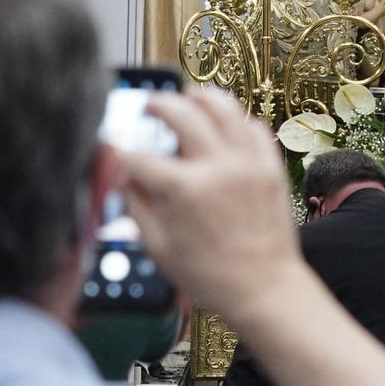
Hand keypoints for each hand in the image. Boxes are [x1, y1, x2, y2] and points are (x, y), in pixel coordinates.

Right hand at [117, 86, 305, 321]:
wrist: (264, 289)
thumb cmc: (210, 276)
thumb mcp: (159, 247)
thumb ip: (137, 206)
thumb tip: (123, 177)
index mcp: (183, 190)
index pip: (140, 156)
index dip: (120, 149)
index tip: (114, 143)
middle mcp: (216, 168)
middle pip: (181, 113)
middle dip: (158, 103)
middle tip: (150, 104)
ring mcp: (248, 163)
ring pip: (224, 108)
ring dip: (200, 97)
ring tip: (187, 97)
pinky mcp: (270, 167)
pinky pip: (254, 127)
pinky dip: (236, 119)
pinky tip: (223, 123)